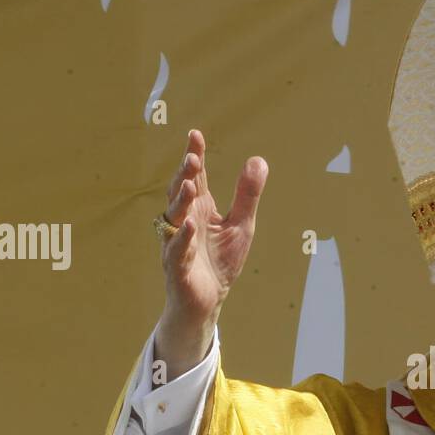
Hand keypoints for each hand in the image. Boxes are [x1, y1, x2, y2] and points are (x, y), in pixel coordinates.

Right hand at [156, 129, 267, 379]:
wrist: (208, 300)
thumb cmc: (220, 261)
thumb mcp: (241, 224)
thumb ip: (248, 195)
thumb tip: (258, 160)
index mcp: (200, 209)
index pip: (196, 178)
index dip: (195, 156)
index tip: (196, 135)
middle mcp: (185, 221)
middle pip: (180, 193)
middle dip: (184, 175)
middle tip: (192, 158)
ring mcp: (179, 242)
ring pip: (176, 218)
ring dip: (181, 201)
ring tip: (190, 185)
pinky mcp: (178, 267)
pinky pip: (178, 251)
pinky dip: (183, 239)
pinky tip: (191, 227)